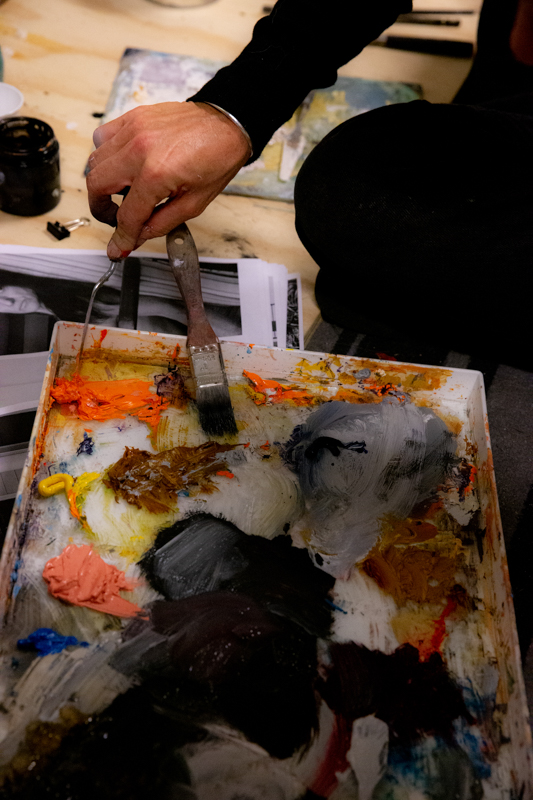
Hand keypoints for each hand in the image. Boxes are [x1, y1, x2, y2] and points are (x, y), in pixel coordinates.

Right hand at [87, 102, 250, 259]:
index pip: (127, 215)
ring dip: (104, 183)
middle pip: (96, 185)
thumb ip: (160, 224)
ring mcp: (132, 129)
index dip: (122, 237)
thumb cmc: (217, 159)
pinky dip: (106, 156)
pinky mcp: (132, 117)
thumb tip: (136, 238)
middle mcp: (139, 149)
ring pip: (95, 161)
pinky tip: (123, 165)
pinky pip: (102, 138)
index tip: (118, 249)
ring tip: (126, 191)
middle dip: (101, 209)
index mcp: (157, 174)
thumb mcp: (193, 204)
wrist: (227, 125)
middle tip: (116, 219)